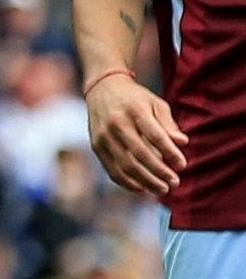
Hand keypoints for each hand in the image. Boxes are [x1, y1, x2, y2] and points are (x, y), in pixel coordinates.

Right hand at [86, 73, 185, 196]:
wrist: (102, 89)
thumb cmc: (135, 98)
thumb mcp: (156, 104)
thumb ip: (168, 124)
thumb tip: (183, 143)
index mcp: (135, 110)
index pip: (155, 136)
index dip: (170, 153)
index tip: (182, 166)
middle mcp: (116, 124)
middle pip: (140, 154)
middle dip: (159, 172)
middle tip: (175, 183)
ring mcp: (103, 136)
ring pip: (125, 166)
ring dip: (145, 181)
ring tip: (162, 190)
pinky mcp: (96, 146)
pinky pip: (112, 169)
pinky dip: (127, 182)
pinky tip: (142, 189)